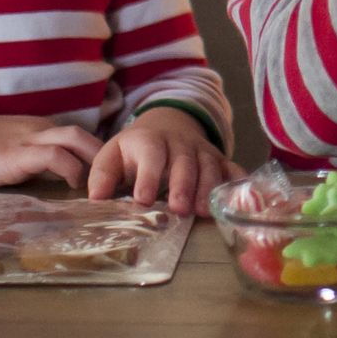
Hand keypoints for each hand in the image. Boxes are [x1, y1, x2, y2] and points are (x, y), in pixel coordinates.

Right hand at [0, 114, 103, 188]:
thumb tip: (67, 180)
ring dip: (92, 160)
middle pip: (82, 135)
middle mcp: (40, 130)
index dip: (96, 155)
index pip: (78, 138)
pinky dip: (70, 168)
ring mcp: (29, 139)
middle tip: (114, 181)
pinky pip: (52, 154)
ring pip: (74, 138)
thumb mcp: (18, 156)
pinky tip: (74, 183)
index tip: (108, 175)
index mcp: (41, 130)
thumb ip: (41, 163)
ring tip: (99, 184)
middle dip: (103, 155)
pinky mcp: (17, 154)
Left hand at [87, 107, 237, 214]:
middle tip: (179, 209)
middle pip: (184, 162)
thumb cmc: (136, 149)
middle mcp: (179, 144)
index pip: (151, 155)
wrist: (168, 125)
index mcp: (149, 141)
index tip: (143, 199)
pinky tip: (240, 198)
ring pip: (209, 166)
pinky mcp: (219, 159)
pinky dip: (237, 181)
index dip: (148, 176)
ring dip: (208, 187)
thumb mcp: (113, 154)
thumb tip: (96, 199)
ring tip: (203, 212)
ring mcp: (202, 151)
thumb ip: (103, 174)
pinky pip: (232, 167)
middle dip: (183, 185)